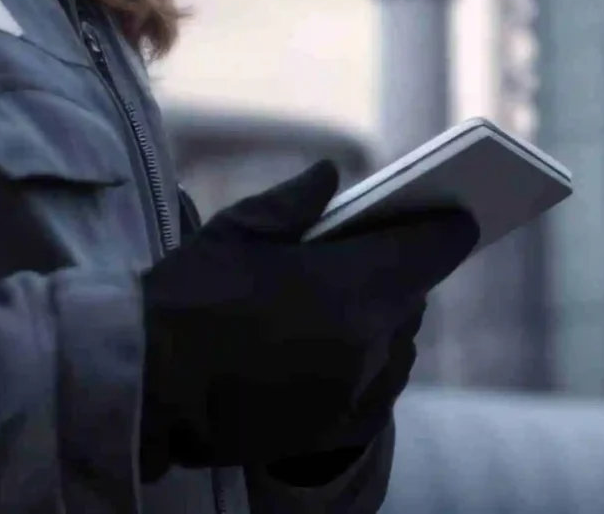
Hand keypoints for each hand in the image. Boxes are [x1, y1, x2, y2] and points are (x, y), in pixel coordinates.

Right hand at [138, 161, 476, 475]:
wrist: (145, 387)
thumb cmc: (187, 300)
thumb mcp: (239, 229)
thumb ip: (298, 198)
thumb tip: (332, 175)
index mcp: (352, 286)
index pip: (433, 249)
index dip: (447, 226)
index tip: (458, 212)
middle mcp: (366, 343)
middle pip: (413, 297)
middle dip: (403, 270)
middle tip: (390, 249)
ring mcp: (354, 392)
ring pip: (396, 346)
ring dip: (386, 320)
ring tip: (361, 298)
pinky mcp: (334, 429)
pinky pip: (376, 389)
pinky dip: (369, 366)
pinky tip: (343, 347)